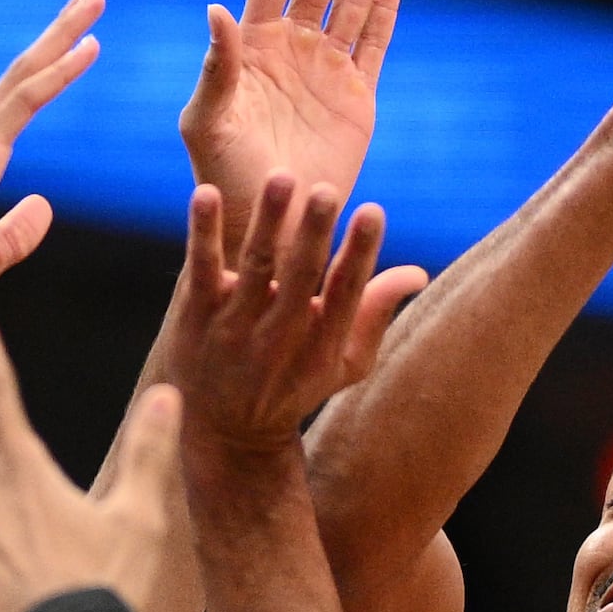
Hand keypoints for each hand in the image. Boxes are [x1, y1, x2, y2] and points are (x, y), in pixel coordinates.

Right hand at [0, 0, 106, 338]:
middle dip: (61, 27)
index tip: (86, 35)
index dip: (54, 63)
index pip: (21, 99)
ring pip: (25, 73)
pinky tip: (89, 47)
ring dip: (63, 31)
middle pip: (23, 72)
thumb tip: (43, 206)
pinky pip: (24, 104)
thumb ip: (13, 235)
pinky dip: (58, 72)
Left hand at [166, 174, 427, 458]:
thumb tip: (418, 272)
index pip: (345, 294)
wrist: (225, 433)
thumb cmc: (294, 387)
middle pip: (299, 278)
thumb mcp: (343, 363)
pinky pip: (201, 270)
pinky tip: (204, 194)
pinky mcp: (194, 319)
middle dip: (313, 233)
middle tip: (327, 188)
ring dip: (268, 221)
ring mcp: (234, 330)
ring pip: (254, 268)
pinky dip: (203, 233)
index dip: (360, 253)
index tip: (373, 210)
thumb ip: (376, 314)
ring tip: (282, 178)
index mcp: (321, 347)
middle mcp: (278, 339)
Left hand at [179, 0, 401, 256]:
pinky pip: (373, 40)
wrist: (267, 223)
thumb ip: (216, 65)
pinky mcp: (357, 98)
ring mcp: (326, 69)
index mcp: (252, 43)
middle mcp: (291, 47)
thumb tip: (217, 10)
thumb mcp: (206, 120)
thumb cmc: (223, 176)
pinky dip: (383, 5)